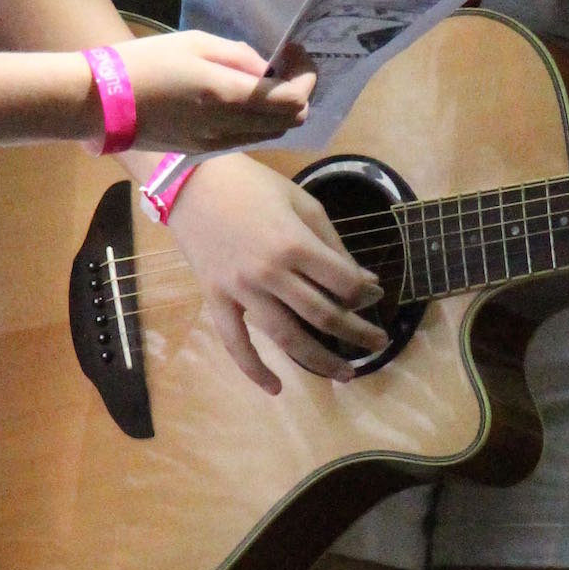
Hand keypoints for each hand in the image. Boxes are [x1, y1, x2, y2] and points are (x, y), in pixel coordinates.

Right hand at [114, 31, 314, 153]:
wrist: (101, 104)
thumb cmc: (145, 62)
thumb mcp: (194, 43)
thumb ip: (238, 57)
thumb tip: (266, 70)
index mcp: (227, 95)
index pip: (293, 99)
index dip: (306, 77)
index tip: (297, 54)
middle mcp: (229, 126)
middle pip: (291, 121)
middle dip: (299, 93)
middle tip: (286, 67)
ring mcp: (217, 143)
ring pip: (271, 134)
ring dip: (280, 110)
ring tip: (265, 82)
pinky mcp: (203, 151)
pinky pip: (248, 139)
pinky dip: (259, 121)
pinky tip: (242, 100)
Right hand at [163, 153, 387, 392]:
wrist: (191, 181)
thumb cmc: (253, 186)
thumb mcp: (302, 202)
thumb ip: (332, 243)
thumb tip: (364, 281)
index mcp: (295, 244)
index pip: (343, 283)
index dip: (366, 294)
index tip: (375, 298)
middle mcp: (270, 273)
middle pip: (323, 315)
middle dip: (357, 333)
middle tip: (377, 343)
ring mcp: (241, 291)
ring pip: (287, 337)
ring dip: (320, 361)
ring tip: (346, 375)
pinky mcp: (216, 299)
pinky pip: (235, 343)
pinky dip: (254, 369)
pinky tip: (276, 388)